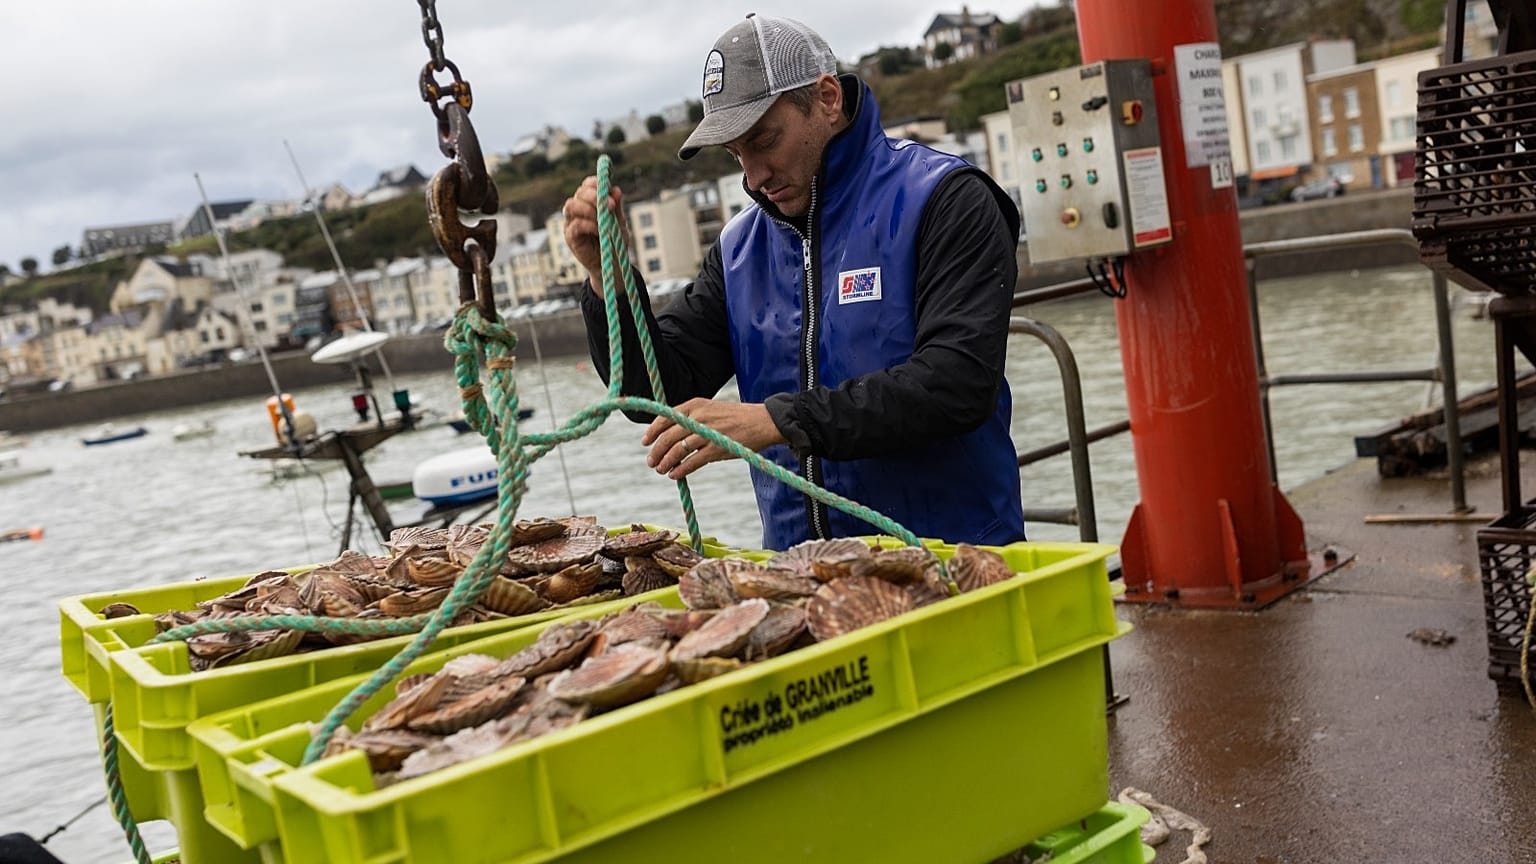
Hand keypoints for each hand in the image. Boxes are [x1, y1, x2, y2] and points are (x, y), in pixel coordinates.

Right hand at [560, 176, 630, 293]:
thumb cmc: (615, 241)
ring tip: (602, 217)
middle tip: (610, 205)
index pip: (586, 185)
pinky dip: (588, 224)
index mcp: (590, 203)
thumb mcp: (619, 222)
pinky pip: (575, 225)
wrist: (612, 263)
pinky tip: (599, 229)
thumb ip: (616, 207)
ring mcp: (572, 222)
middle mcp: (578, 210)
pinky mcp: (570, 237)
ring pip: (571, 205)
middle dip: (594, 196)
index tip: (608, 187)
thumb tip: (616, 190)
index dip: (594, 183)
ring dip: (588, 208)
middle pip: (578, 193)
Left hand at [642, 398, 787, 479]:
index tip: (645, 442)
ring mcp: (707, 433)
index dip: (652, 431)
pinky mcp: (716, 449)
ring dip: (666, 462)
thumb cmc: (737, 418)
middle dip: (656, 451)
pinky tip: (675, 475)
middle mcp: (698, 417)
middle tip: (651, 462)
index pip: (665, 417)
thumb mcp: (711, 410)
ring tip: (661, 470)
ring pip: (677, 450)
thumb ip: (693, 419)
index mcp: (695, 404)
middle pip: (668, 436)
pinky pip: (692, 461)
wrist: (763, 422)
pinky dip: (680, 470)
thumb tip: (673, 438)